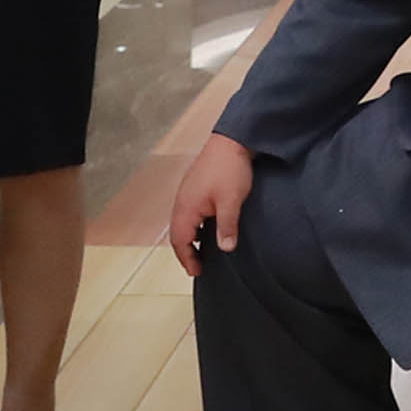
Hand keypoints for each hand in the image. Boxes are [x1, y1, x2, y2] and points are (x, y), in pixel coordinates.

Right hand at [163, 134, 257, 278]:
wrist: (233, 140)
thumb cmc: (230, 168)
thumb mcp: (231, 202)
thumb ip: (227, 227)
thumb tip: (225, 248)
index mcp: (186, 207)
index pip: (180, 241)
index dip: (187, 258)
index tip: (197, 271)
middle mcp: (182, 201)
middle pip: (178, 233)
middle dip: (186, 251)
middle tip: (198, 265)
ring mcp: (187, 192)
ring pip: (183, 222)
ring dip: (190, 238)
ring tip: (203, 249)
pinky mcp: (195, 186)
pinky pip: (189, 212)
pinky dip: (195, 225)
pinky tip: (208, 227)